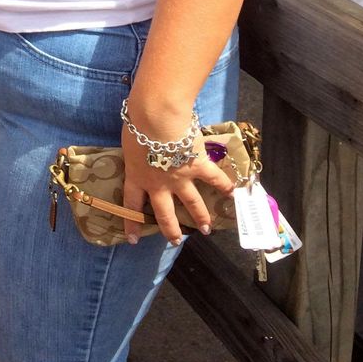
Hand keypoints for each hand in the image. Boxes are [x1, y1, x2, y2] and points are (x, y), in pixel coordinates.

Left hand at [120, 124, 235, 246]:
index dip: (132, 223)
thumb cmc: (136, 125)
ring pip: (191, 202)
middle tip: (174, 241)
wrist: (156, 119)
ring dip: (200, 216)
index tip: (133, 240)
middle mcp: (159, 184)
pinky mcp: (198, 167)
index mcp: (137, 176)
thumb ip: (135, 148)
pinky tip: (233, 194)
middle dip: (171, 229)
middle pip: (164, 212)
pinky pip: (213, 178)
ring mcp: (180, 178)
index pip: (131, 204)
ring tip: (206, 229)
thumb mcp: (129, 140)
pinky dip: (224, 186)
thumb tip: (138, 141)